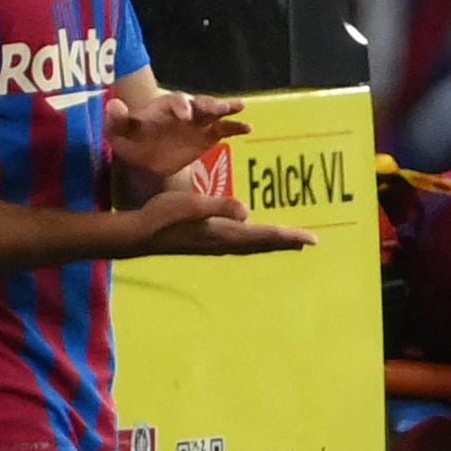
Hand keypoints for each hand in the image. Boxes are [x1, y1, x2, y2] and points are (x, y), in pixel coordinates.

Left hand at [104, 90, 251, 178]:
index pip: (175, 102)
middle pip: (200, 102)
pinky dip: (235, 127)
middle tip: (220, 107)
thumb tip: (112, 104)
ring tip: (240, 107)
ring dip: (227, 108)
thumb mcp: (119, 132)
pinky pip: (224, 130)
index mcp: (165, 107)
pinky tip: (247, 128)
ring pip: (215, 112)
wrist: (145, 158)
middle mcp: (185, 110)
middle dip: (209, 103)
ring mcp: (199, 123)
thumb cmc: (131, 141)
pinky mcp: (208, 136)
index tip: (186, 116)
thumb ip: (117, 119)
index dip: (181, 106)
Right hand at [122, 186, 316, 256]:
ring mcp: (214, 244)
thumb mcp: (191, 204)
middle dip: (286, 242)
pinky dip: (255, 241)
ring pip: (252, 245)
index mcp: (224, 232)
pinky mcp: (206, 242)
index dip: (289, 236)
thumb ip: (219, 206)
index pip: (264, 235)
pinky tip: (252, 238)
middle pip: (263, 243)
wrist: (139, 234)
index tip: (312, 239)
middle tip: (309, 241)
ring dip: (272, 243)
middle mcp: (223, 242)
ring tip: (289, 241)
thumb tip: (247, 211)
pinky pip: (240, 243)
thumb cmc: (163, 215)